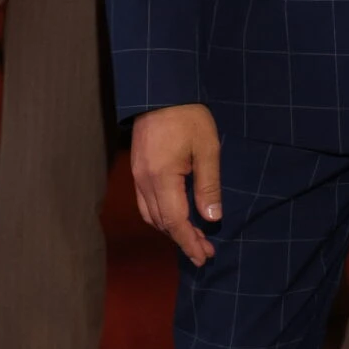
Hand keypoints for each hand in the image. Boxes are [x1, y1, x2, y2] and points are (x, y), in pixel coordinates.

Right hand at [130, 105, 222, 265]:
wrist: (160, 92)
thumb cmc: (188, 117)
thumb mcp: (207, 149)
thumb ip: (209, 185)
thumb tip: (212, 218)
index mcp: (162, 177)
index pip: (175, 221)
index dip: (189, 241)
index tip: (204, 256)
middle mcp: (144, 181)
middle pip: (161, 223)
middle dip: (183, 240)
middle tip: (205, 252)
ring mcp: (137, 176)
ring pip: (150, 215)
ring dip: (171, 230)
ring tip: (194, 238)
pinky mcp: (137, 170)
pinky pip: (145, 203)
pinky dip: (160, 217)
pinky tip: (175, 218)